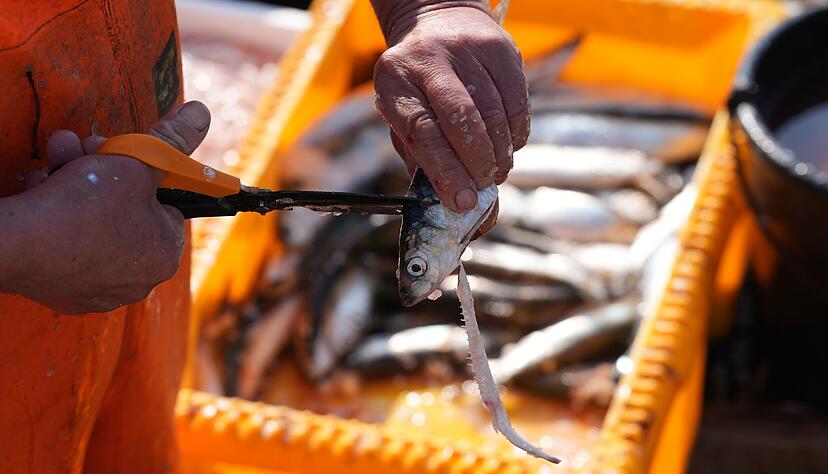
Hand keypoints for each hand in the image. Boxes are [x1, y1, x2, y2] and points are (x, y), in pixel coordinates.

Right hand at [0, 101, 210, 313]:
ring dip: (73, 183)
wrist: (16, 245)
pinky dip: (53, 216)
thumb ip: (170, 140)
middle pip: (126, 210)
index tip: (119, 156)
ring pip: (91, 223)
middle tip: (84, 149)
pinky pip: (65, 244)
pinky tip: (37, 195)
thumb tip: (200, 113)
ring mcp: (99, 291)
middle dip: (102, 171)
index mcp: (165, 254)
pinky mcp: (63, 292)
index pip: (163, 204)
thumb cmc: (85, 206)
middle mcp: (138, 281)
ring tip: (54, 164)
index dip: (140, 173)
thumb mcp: (136, 162)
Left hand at [372, 1, 528, 233]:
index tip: (462, 201)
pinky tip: (510, 146)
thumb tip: (448, 201)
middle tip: (483, 185)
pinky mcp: (500, 49)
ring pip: (493, 111)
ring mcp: (467, 50)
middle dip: (477, 161)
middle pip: (461, 118)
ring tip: (497, 171)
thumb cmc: (417, 88)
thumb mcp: (402, 117)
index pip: (423, 131)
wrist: (440, 24)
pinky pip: (517, 100)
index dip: (446, 171)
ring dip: (500, 152)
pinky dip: (517, 132)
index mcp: (395, 80)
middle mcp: (428, 59)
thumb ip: (420, 157)